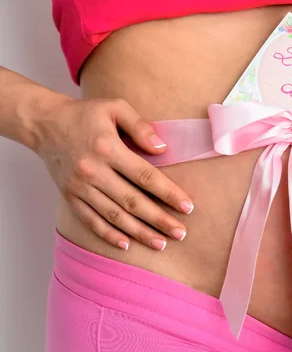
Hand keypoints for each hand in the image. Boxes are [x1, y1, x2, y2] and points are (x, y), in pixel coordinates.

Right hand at [34, 96, 194, 250]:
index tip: (187, 207)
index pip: (145, 176)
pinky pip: (91, 220)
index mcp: (107, 148)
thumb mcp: (115, 107)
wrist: (44, 123)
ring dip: (139, 232)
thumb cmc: (86, 114)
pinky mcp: (70, 197)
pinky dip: (108, 235)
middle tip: (181, 233)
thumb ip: (140, 126)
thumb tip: (163, 149)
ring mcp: (79, 187)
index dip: (168, 193)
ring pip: (114, 215)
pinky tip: (126, 245)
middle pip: (132, 201)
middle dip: (159, 220)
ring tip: (160, 243)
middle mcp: (93, 171)